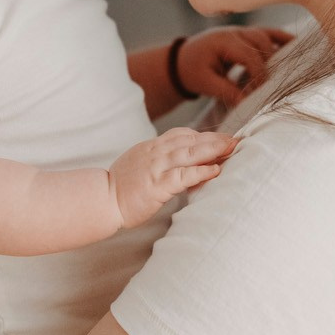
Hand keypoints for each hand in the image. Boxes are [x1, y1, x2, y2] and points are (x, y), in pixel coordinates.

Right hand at [108, 128, 236, 227]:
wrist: (101, 199)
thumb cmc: (120, 186)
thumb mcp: (138, 163)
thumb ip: (157, 159)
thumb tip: (175, 161)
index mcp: (151, 147)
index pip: (181, 134)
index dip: (202, 135)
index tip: (219, 137)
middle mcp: (155, 153)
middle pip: (189, 140)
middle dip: (213, 139)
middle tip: (234, 139)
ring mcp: (156, 168)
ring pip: (188, 153)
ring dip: (212, 149)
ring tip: (231, 148)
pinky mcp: (157, 185)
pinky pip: (183, 175)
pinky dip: (200, 171)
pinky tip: (215, 170)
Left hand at [175, 25, 294, 108]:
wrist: (183, 58)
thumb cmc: (193, 71)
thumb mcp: (205, 83)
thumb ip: (226, 91)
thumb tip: (248, 102)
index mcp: (223, 41)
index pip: (249, 55)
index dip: (259, 73)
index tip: (263, 91)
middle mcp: (235, 32)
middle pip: (262, 42)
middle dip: (271, 63)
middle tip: (276, 84)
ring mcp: (243, 30)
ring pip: (268, 35)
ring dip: (280, 51)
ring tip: (292, 66)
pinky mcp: (248, 34)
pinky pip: (269, 32)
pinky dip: (283, 38)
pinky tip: (297, 46)